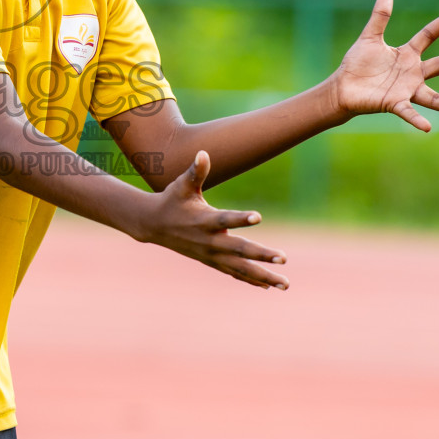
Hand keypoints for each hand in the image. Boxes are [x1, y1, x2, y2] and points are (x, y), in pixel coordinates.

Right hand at [130, 151, 287, 289]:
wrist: (152, 224)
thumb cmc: (171, 199)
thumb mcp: (182, 185)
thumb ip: (195, 171)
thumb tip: (203, 153)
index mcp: (204, 220)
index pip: (225, 219)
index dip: (241, 218)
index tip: (259, 216)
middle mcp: (209, 241)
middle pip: (239, 250)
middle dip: (261, 255)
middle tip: (283, 259)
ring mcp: (211, 254)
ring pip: (240, 268)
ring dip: (264, 276)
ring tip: (285, 284)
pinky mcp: (211, 261)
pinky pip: (234, 272)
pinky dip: (251, 279)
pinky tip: (268, 285)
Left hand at [333, 0, 438, 131]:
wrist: (342, 88)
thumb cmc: (357, 64)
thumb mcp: (369, 38)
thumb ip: (379, 17)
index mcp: (407, 54)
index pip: (428, 35)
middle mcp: (412, 73)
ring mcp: (406, 90)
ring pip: (434, 97)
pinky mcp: (393, 104)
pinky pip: (408, 112)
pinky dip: (417, 119)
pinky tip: (427, 127)